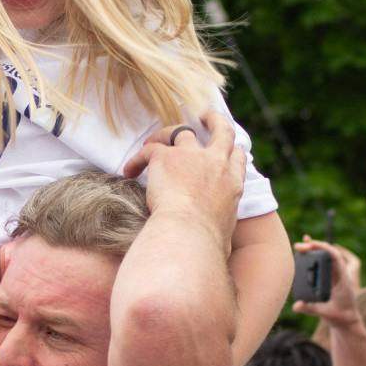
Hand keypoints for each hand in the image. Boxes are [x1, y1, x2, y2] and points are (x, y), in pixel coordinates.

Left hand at [123, 111, 245, 243]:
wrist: (188, 234)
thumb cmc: (206, 244)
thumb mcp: (223, 235)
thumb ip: (220, 231)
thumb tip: (219, 249)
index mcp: (233, 183)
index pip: (236, 156)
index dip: (229, 150)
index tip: (222, 149)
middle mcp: (216, 163)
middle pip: (222, 130)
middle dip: (214, 120)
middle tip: (205, 116)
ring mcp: (191, 155)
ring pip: (181, 131)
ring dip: (167, 133)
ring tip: (154, 140)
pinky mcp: (166, 156)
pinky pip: (149, 149)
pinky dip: (137, 159)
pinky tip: (128, 171)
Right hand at [291, 238, 362, 329]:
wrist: (348, 321)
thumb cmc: (340, 317)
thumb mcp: (325, 313)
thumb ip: (311, 309)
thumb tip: (296, 306)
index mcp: (343, 280)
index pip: (335, 257)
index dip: (323, 248)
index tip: (310, 245)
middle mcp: (341, 274)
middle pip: (330, 253)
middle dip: (314, 247)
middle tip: (298, 246)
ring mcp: (337, 275)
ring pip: (327, 256)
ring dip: (315, 249)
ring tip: (300, 246)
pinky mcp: (332, 278)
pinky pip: (324, 263)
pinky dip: (315, 256)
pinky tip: (306, 253)